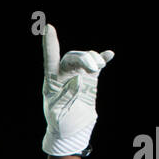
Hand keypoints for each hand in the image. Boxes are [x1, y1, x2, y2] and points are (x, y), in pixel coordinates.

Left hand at [41, 23, 113, 155]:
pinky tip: (109, 55)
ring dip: (92, 58)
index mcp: (52, 81)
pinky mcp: (90, 80)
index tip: (48, 28)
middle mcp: (63, 75)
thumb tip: (79, 80)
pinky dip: (102, 59)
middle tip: (94, 67)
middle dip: (84, 58)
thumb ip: (67, 96)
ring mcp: (78, 76)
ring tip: (99, 66)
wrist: (72, 131)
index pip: (50, 59)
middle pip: (72, 57)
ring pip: (84, 59)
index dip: (50, 44)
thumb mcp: (58, 113)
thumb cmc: (60, 123)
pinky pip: (97, 66)